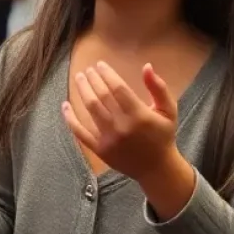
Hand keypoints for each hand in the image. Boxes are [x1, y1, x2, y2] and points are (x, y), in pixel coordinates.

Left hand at [61, 61, 177, 182]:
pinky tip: (65, 104)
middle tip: (87, 70)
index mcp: (140, 115)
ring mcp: (108, 139)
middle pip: (101, 96)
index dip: (107, 74)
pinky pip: (79, 131)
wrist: (156, 169)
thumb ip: (159, 88)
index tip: (100, 65)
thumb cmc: (163, 136)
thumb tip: (146, 66)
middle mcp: (122, 127)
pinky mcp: (99, 149)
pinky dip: (70, 117)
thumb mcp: (168, 111)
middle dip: (93, 80)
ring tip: (79, 78)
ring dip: (82, 91)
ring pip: (90, 109)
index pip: (118, 89)